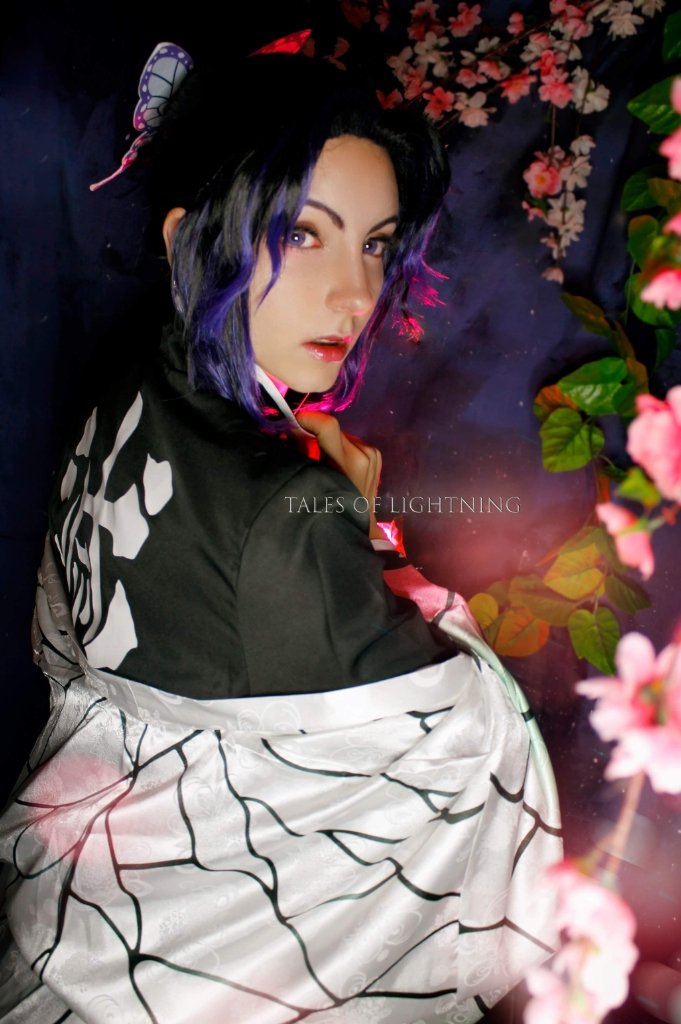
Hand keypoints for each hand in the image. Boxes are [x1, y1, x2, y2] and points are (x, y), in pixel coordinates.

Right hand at [295, 411, 384, 539]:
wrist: (359, 523)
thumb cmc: (330, 508)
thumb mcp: (312, 481)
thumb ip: (302, 453)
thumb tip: (292, 431)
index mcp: (350, 462)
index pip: (328, 425)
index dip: (308, 419)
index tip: (293, 424)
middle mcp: (364, 454)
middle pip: (332, 429)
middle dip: (314, 432)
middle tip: (299, 441)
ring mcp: (372, 454)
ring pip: (340, 435)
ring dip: (327, 441)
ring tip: (320, 457)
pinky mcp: (376, 454)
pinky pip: (350, 442)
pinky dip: (339, 447)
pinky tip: (336, 462)